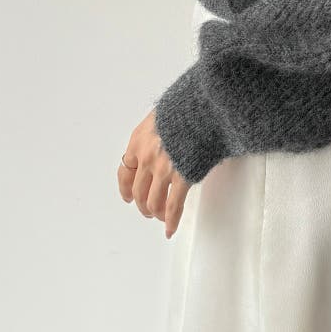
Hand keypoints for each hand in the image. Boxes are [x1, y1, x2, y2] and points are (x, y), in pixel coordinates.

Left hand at [118, 109, 191, 238]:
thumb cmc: (189, 103)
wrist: (205, 103)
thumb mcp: (163, 114)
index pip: (124, 171)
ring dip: (156, 213)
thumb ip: (158, 132)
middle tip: (148, 211)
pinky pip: (173, 206)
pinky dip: (171, 221)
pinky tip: (170, 228)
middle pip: (138, 191)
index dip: (125, 188)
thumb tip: (164, 142)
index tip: (127, 197)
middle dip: (143, 205)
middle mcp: (146, 156)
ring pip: (153, 202)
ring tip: (161, 218)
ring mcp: (163, 168)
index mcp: (139, 140)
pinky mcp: (182, 176)